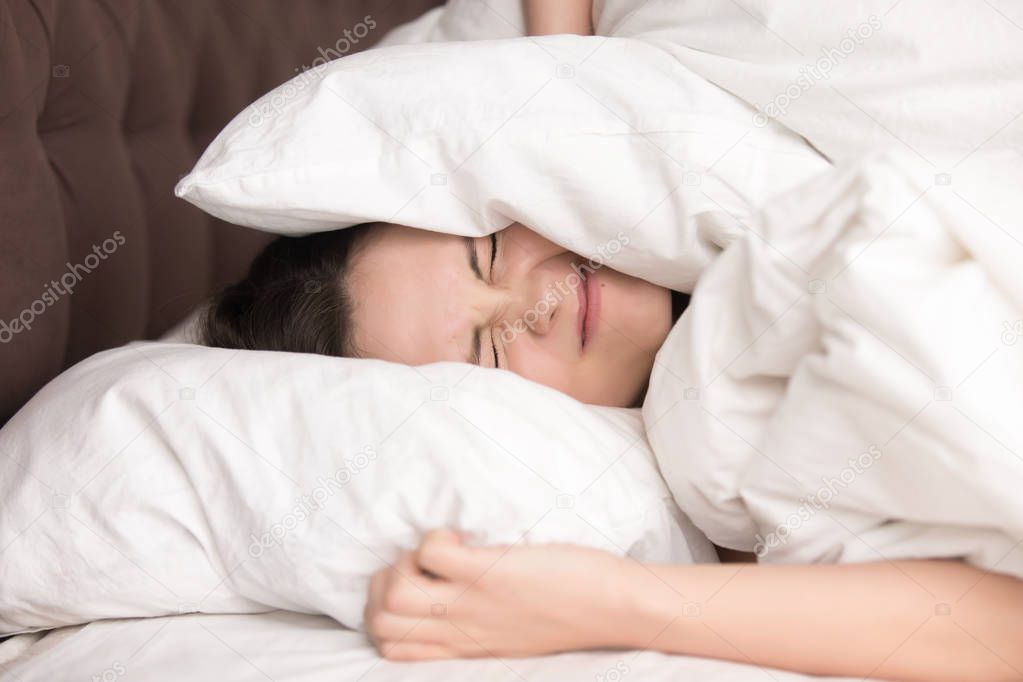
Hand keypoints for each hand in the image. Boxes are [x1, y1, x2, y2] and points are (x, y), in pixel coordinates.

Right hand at [364, 529, 633, 660]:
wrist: (615, 609)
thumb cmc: (572, 614)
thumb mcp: (514, 636)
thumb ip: (479, 622)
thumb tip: (454, 591)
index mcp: (464, 647)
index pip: (389, 647)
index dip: (382, 611)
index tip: (414, 586)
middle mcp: (461, 629)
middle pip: (381, 623)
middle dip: (384, 584)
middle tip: (422, 565)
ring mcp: (473, 602)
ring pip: (394, 595)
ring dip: (404, 562)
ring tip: (442, 552)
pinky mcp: (491, 573)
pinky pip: (431, 553)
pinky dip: (435, 537)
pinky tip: (464, 538)